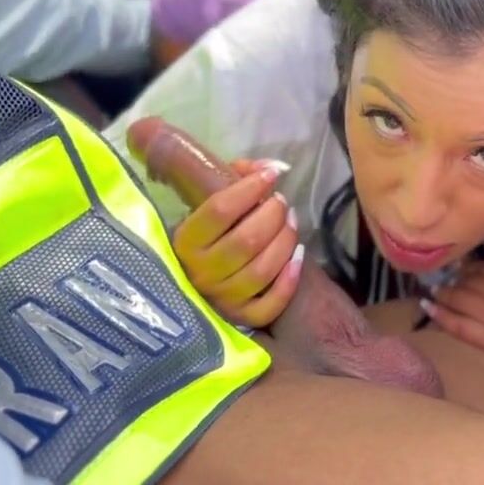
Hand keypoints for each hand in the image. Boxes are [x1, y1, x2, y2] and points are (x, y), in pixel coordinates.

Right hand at [171, 159, 302, 327]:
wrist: (199, 276)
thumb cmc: (212, 230)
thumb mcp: (212, 199)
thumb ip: (236, 174)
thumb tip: (273, 166)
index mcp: (185, 240)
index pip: (219, 210)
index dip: (251, 187)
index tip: (272, 174)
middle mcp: (199, 272)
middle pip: (246, 240)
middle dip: (272, 215)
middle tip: (282, 202)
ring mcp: (220, 298)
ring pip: (261, 271)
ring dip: (285, 241)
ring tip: (291, 221)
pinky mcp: (241, 318)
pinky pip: (270, 304)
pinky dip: (288, 280)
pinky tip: (298, 257)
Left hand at [423, 260, 483, 389]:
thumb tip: (479, 269)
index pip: (481, 265)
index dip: (466, 269)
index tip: (457, 270)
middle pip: (466, 280)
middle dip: (452, 280)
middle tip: (440, 280)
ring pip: (458, 298)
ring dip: (443, 293)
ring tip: (434, 291)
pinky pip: (457, 324)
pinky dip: (439, 314)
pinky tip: (427, 306)